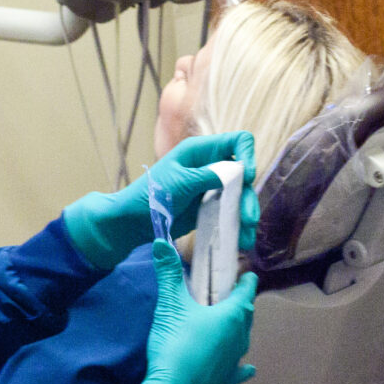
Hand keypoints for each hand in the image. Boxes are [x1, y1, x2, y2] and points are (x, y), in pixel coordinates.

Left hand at [62, 132, 258, 270]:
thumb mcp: (180, 182)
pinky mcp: (210, 208)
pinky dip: (237, 227)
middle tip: (249, 218)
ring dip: (246, 216)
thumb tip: (236, 173)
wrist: (134, 222)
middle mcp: (211, 166)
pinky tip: (242, 241)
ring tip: (247, 238)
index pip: (237, 141)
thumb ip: (208, 176)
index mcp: (201, 151)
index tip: (247, 176)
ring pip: (240, 197)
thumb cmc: (150, 194)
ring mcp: (212, 188)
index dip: (247, 155)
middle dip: (248, 197)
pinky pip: (230, 214)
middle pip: (243, 175)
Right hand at [104, 241, 258, 383]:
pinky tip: (247, 368)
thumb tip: (161, 242)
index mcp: (232, 316)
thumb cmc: (175, 344)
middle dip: (240, 302)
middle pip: (246, 314)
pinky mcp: (224, 380)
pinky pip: (238, 370)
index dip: (246, 280)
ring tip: (231, 321)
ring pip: (242, 340)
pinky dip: (241, 366)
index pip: (246, 291)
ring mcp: (234, 361)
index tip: (246, 272)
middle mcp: (239, 337)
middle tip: (230, 292)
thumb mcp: (170, 305)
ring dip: (238, 329)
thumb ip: (168, 273)